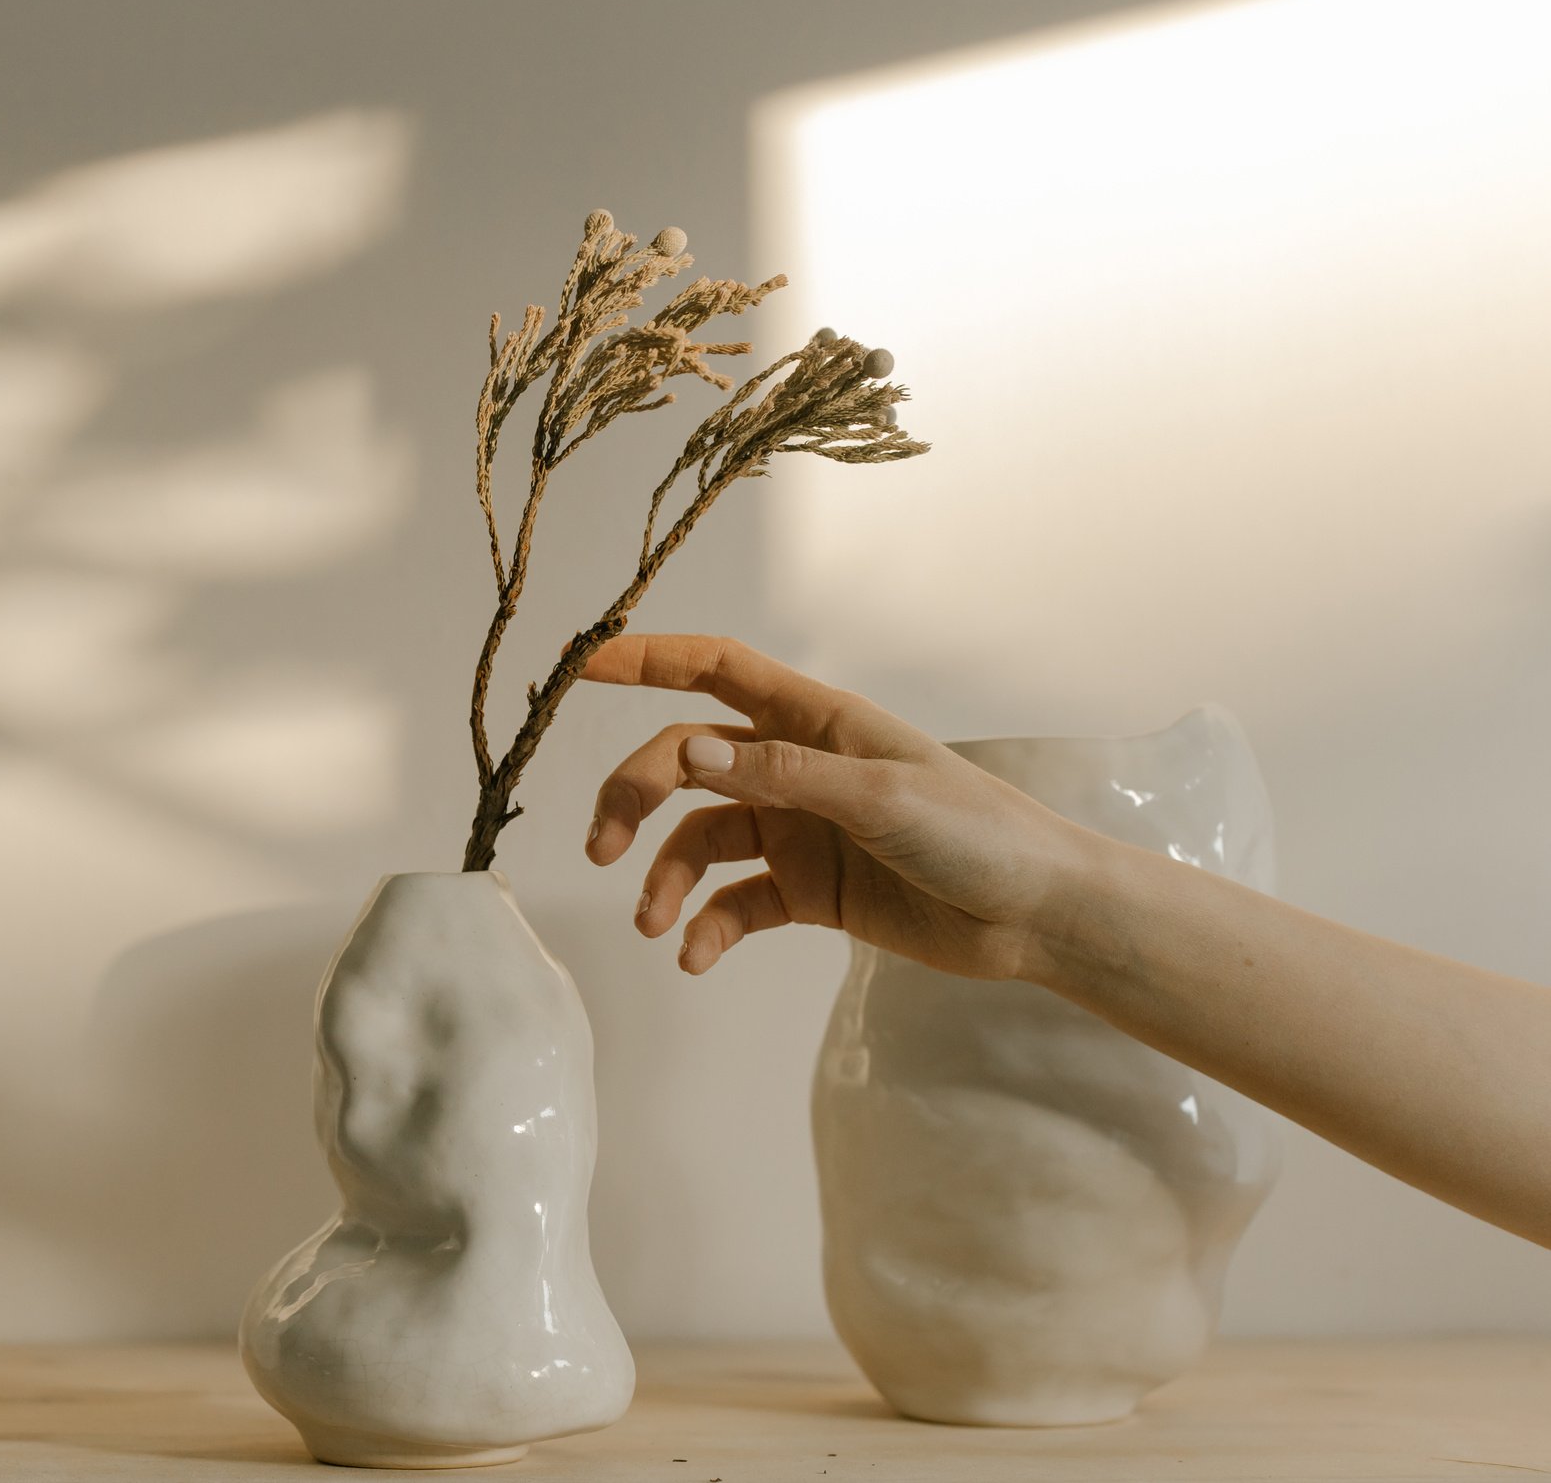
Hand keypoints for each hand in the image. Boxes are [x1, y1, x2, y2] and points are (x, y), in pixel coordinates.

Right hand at [580, 633, 1097, 978]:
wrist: (1035, 916)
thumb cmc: (978, 833)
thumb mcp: (878, 797)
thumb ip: (781, 776)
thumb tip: (688, 752)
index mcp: (816, 722)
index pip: (716, 671)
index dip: (649, 661)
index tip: (582, 666)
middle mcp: (796, 769)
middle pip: (688, 764)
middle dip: (636, 797)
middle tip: (602, 849)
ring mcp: (799, 831)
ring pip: (701, 839)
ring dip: (665, 877)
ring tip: (651, 923)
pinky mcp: (808, 891)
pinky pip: (735, 903)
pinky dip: (708, 927)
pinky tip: (695, 955)